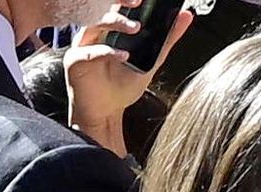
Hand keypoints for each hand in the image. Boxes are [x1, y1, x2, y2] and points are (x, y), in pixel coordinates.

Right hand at [64, 0, 191, 157]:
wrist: (106, 112)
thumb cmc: (122, 87)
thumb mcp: (151, 60)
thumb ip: (167, 38)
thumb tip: (185, 16)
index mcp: (109, 28)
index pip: (116, 5)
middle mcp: (94, 33)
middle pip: (102, 9)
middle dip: (119, 3)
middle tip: (138, 3)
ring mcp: (83, 44)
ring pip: (94, 25)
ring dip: (116, 23)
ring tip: (136, 29)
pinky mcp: (76, 60)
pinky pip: (90, 51)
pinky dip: (107, 51)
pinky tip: (123, 55)